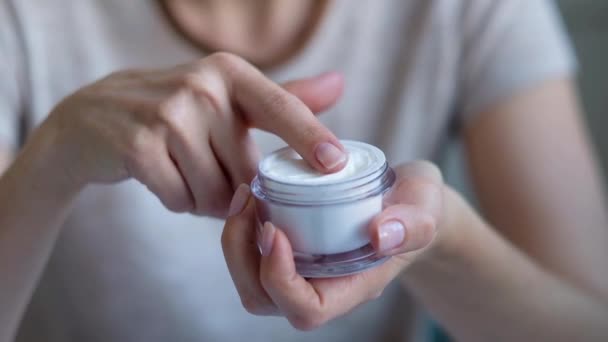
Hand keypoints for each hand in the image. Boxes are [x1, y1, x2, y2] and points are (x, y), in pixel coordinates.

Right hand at [36, 52, 345, 216]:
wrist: (94, 115)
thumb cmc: (176, 110)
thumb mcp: (228, 96)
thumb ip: (282, 98)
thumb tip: (339, 84)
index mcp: (229, 73)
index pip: (280, 108)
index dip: (310, 137)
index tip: (335, 164)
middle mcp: (201, 88)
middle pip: (246, 173)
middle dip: (235, 189)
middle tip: (209, 168)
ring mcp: (167, 115)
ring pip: (215, 193)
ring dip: (204, 197)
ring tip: (183, 169)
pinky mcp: (139, 146)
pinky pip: (181, 200)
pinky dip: (177, 200)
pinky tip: (162, 176)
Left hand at [221, 161, 443, 329]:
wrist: (407, 200)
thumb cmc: (418, 207)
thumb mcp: (427, 208)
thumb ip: (414, 223)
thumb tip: (381, 235)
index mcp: (351, 286)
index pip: (306, 309)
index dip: (280, 279)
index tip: (275, 230)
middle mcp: (320, 284)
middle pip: (262, 298)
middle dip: (242, 256)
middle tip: (248, 202)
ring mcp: (303, 268)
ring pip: (250, 277)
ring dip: (236, 239)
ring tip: (245, 193)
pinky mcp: (292, 247)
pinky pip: (252, 250)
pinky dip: (242, 225)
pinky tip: (252, 190)